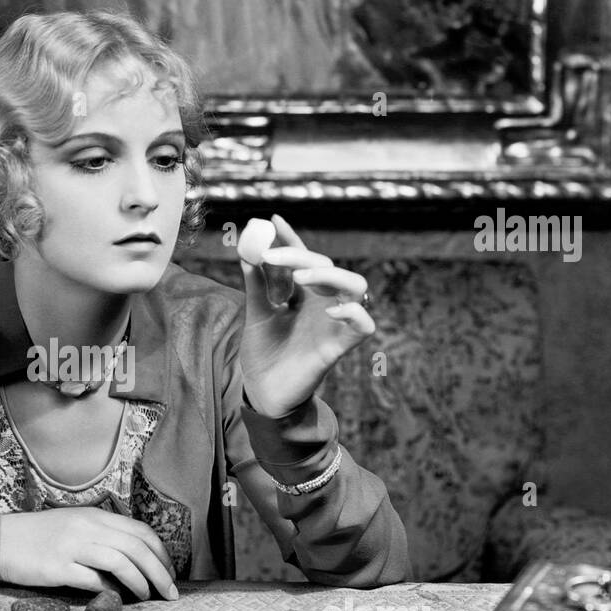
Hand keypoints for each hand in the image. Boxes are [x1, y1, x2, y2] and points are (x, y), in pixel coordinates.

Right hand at [0, 507, 178, 600]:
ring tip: (147, 597)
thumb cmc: (39, 536)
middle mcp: (87, 527)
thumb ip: (103, 536)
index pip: (141, 531)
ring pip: (121, 562)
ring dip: (140, 583)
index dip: (161, 554)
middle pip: (137, 548)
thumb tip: (135, 560)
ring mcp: (72, 546)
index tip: (170, 573)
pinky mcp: (57, 567)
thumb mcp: (75, 526)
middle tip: (170, 592)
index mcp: (95, 516)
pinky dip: (110, 590)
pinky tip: (116, 599)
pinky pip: (93, 579)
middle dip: (160, 572)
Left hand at [237, 214, 374, 417]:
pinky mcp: (340, 347)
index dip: (292, 238)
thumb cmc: (262, 353)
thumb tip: (246, 250)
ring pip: (357, 287)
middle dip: (301, 255)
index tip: (272, 220)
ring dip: (330, 275)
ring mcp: (334, 323)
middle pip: (327, 266)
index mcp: (303, 294)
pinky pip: (364, 325)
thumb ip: (256, 284)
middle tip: (272, 256)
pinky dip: (353, 313)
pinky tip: (330, 311)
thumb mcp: (256, 313)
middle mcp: (323, 303)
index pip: (304, 258)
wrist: (262, 391)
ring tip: (300, 278)